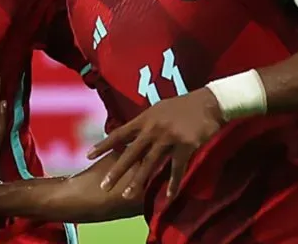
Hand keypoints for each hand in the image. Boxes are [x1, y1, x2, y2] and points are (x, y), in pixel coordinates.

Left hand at [88, 88, 223, 199]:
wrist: (209, 102)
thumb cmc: (183, 106)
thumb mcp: (159, 109)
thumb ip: (145, 122)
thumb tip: (130, 133)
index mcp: (145, 119)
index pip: (120, 133)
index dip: (104, 145)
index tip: (88, 155)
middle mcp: (153, 128)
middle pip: (131, 153)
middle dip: (117, 171)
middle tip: (104, 186)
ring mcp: (169, 137)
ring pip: (150, 163)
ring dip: (138, 181)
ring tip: (128, 195)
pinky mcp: (186, 144)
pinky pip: (177, 167)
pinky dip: (173, 183)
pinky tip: (168, 196)